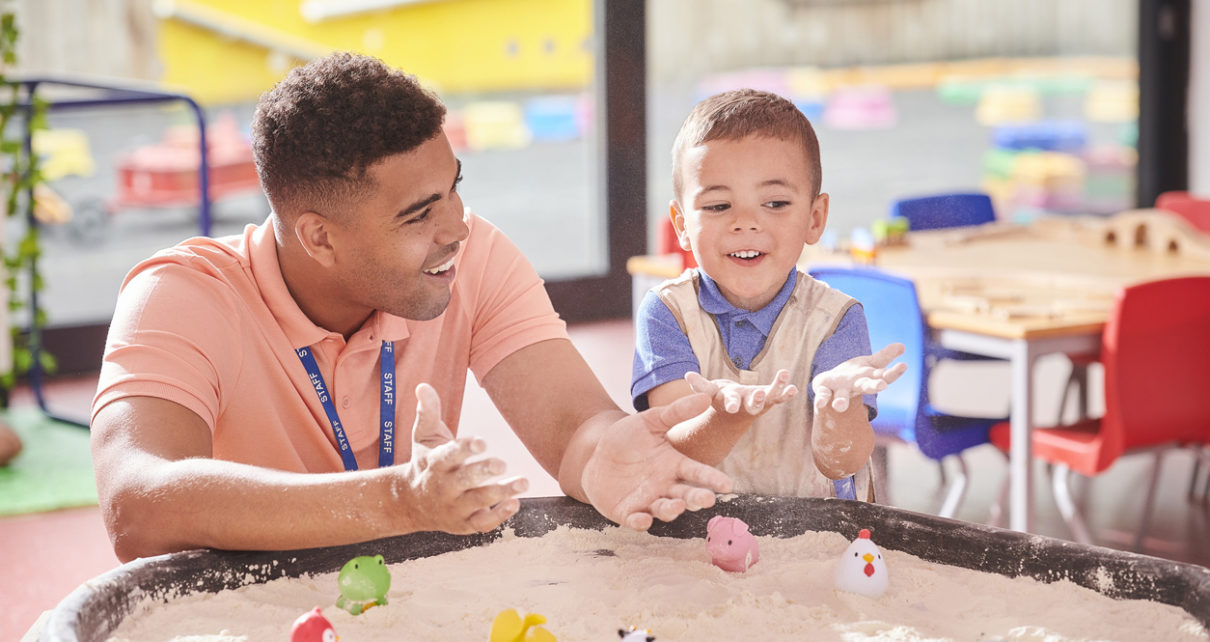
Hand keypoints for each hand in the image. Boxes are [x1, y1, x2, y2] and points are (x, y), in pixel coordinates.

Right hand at [398, 383, 526, 533]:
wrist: (409, 503)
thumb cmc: (425, 463)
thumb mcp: (423, 437)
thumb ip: (427, 412)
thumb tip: (422, 386)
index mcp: (435, 464)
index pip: (448, 455)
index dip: (464, 448)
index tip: (481, 441)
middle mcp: (443, 487)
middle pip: (464, 481)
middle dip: (483, 472)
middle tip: (502, 463)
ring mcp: (453, 507)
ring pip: (478, 502)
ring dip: (501, 493)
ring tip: (523, 482)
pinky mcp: (463, 524)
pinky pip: (482, 523)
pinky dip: (499, 516)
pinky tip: (515, 503)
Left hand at [581, 393, 733, 530]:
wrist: (594, 455)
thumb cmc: (626, 439)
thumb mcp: (649, 421)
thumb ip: (676, 412)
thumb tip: (706, 396)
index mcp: (674, 464)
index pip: (697, 472)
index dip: (712, 479)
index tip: (727, 484)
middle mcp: (665, 486)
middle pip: (686, 495)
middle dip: (697, 498)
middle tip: (707, 499)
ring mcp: (648, 501)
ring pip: (665, 509)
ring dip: (672, 510)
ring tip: (677, 506)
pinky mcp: (628, 512)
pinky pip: (637, 520)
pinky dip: (641, 522)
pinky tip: (643, 520)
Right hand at [685, 369, 797, 414]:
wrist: (734, 412)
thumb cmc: (719, 399)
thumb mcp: (710, 393)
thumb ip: (701, 386)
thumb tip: (687, 375)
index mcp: (731, 403)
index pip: (731, 403)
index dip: (731, 404)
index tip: (732, 407)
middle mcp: (747, 405)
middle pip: (753, 404)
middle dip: (756, 400)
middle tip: (760, 394)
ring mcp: (760, 403)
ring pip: (770, 397)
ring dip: (777, 388)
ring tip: (784, 375)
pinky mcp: (770, 399)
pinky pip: (779, 397)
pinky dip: (786, 393)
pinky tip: (794, 388)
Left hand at [812, 342, 907, 413]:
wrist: (831, 384)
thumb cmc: (854, 375)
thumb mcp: (870, 363)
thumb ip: (885, 356)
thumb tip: (902, 345)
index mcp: (867, 377)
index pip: (883, 375)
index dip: (893, 372)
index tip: (904, 365)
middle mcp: (854, 385)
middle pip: (865, 385)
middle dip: (873, 385)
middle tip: (882, 385)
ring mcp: (839, 388)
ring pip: (842, 395)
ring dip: (841, 401)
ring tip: (839, 406)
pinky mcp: (824, 389)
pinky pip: (823, 394)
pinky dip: (821, 399)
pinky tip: (819, 404)